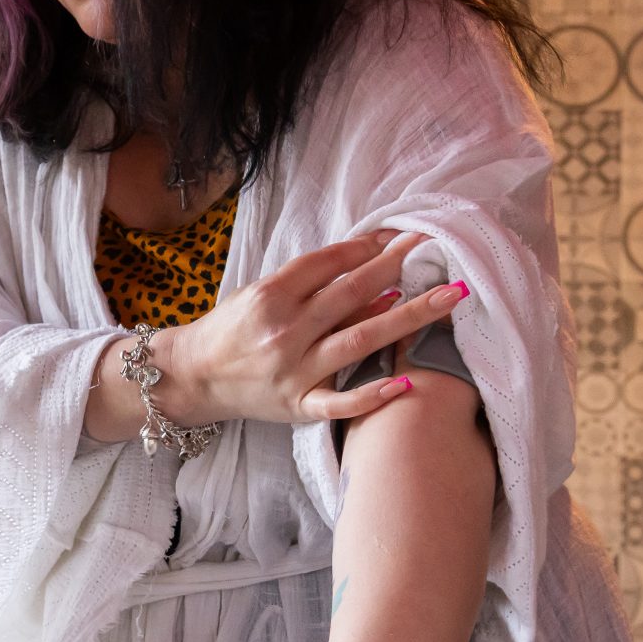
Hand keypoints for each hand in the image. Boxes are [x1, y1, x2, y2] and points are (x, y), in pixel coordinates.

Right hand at [147, 231, 466, 426]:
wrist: (192, 376)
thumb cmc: (231, 331)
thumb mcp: (261, 295)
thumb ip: (311, 284)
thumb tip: (374, 277)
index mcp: (271, 296)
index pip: (329, 263)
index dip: (367, 247)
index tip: (401, 235)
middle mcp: (284, 331)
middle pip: (352, 294)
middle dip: (397, 266)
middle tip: (435, 247)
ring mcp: (294, 371)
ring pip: (359, 340)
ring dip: (409, 317)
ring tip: (450, 298)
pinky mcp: (297, 406)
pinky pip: (339, 402)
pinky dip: (371, 395)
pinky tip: (405, 383)